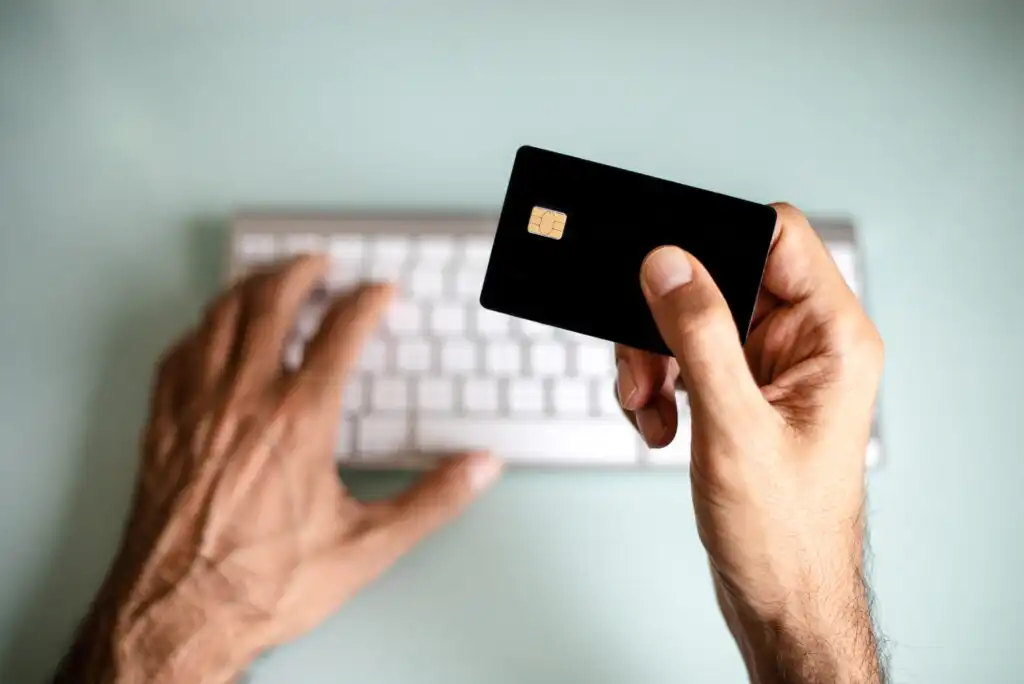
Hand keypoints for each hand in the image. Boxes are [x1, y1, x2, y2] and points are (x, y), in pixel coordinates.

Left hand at [55, 255, 501, 683]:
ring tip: (268, 279)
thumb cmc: (266, 584)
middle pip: (270, 305)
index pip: (340, 334)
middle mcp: (245, 400)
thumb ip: (431, 501)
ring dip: (248, 288)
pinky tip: (209, 331)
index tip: (379, 291)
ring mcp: (196, 408)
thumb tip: (480, 468)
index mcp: (300, 421)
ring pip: (220, 319)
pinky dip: (200, 328)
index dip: (365, 302)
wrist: (179, 616)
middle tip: (319, 261)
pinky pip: (178, 353)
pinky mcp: (162, 426)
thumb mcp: (365, 549)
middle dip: (299, 271)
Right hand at [616, 204, 884, 682]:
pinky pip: (683, 357)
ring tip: (646, 407)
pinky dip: (656, 385)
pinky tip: (656, 425)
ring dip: (652, 358)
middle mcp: (804, 343)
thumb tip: (668, 264)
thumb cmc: (782, 531)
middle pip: (719, 276)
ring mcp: (770, 368)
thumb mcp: (733, 427)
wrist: (779, 599)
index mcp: (831, 336)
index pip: (776, 235)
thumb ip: (700, 337)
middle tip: (643, 365)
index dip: (713, 238)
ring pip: (691, 318)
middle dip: (665, 318)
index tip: (661, 269)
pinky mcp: (740, 391)